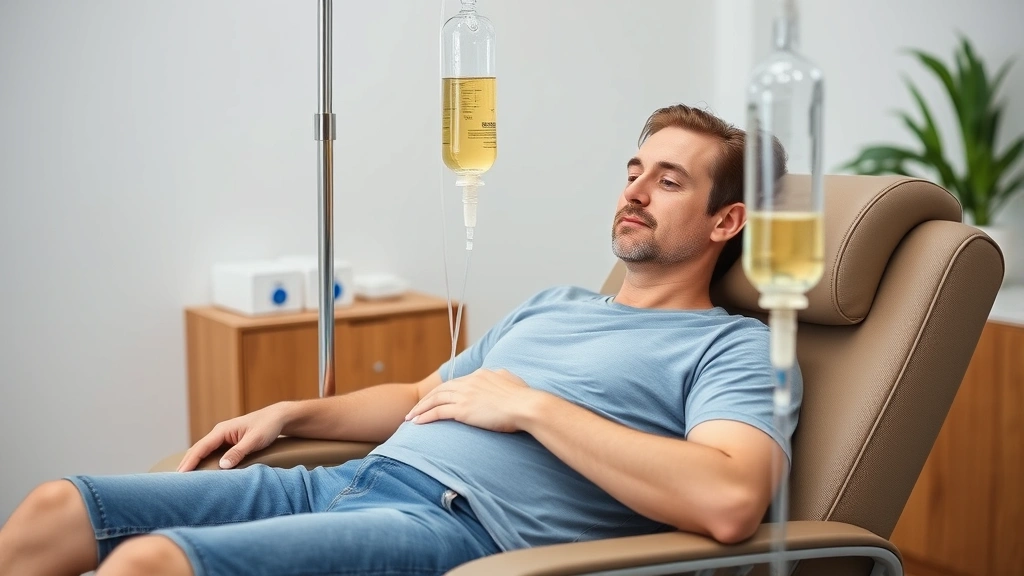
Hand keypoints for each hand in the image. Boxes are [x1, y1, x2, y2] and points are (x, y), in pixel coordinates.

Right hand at [176, 404, 287, 471]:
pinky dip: (203, 462)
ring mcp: (223, 437)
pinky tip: (199, 472)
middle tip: (174, 482)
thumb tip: (223, 465)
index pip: (201, 448)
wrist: (277, 418)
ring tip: (182, 481)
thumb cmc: (267, 427)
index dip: (189, 462)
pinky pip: (211, 453)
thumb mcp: (255, 440)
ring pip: (203, 452)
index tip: (180, 475)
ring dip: (193, 464)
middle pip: (197, 450)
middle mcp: (219, 433)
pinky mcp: (228, 442)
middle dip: (186, 464)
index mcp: (222, 430)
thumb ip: (239, 452)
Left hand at [405, 368, 540, 432]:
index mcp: (480, 375)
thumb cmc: (524, 398)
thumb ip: (502, 378)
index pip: (456, 383)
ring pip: (435, 399)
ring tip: (410, 417)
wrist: (526, 406)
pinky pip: (438, 412)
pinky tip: (417, 423)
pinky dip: (425, 416)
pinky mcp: (463, 409)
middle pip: (441, 390)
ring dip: (420, 408)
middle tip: (415, 409)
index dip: (444, 392)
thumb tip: (500, 378)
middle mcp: (469, 382)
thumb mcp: (512, 381)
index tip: (436, 400)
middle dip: (426, 400)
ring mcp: (465, 395)